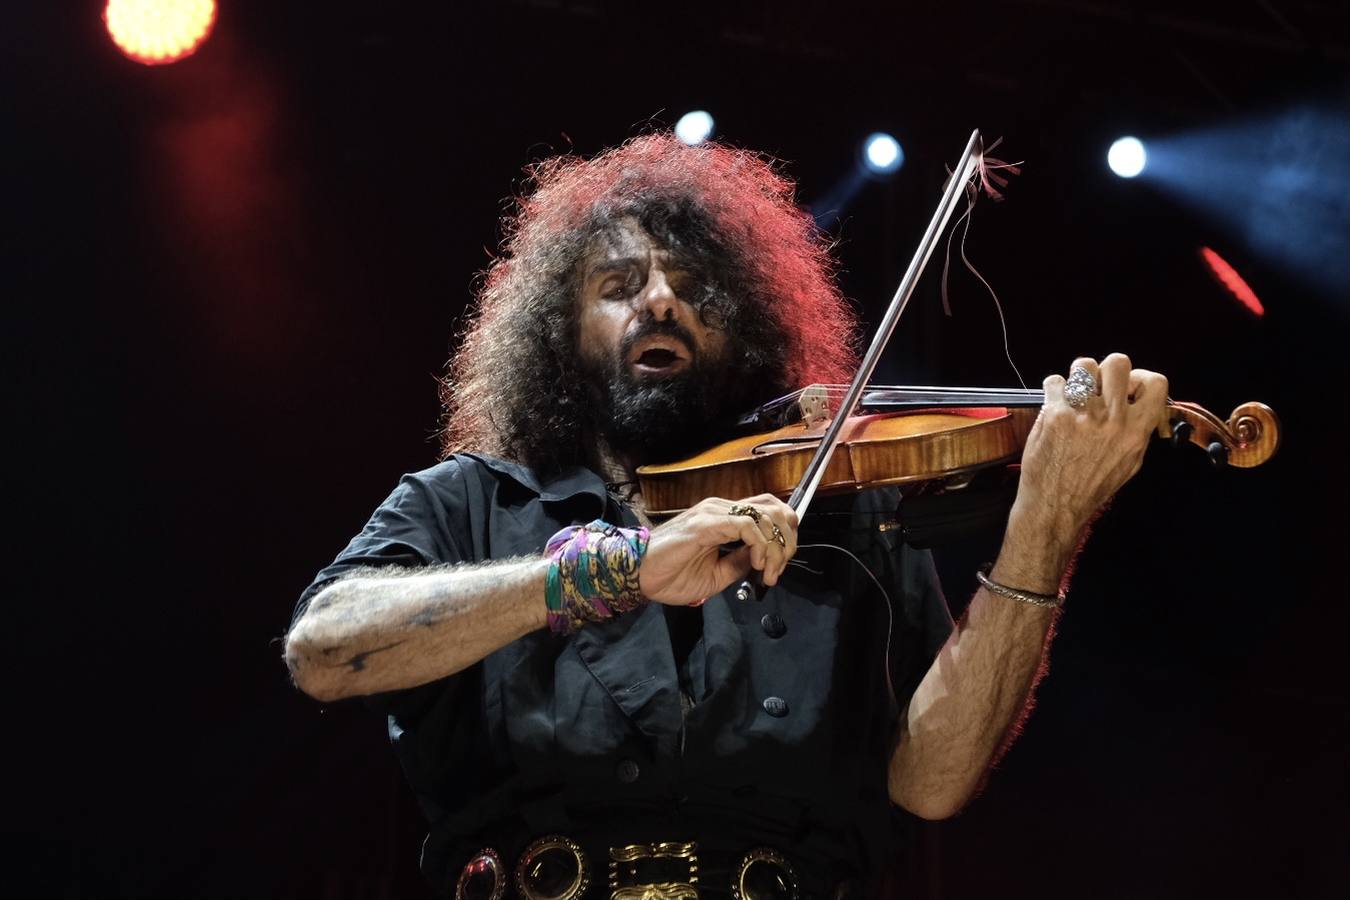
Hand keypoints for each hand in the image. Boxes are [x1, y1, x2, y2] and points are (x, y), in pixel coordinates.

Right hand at [639, 494, 798, 605]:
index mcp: (724, 517)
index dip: (784, 535)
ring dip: (776, 546)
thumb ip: (740, 562)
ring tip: (768, 571)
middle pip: (773, 508)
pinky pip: (746, 525)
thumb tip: (763, 559)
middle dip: (787, 540)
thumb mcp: (717, 574)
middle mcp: (721, 508)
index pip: (768, 510)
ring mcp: (713, 512)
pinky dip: (760, 545)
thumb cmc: (670, 575)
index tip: (779, 566)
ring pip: (764, 515)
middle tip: (779, 569)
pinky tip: (756, 564)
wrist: (638, 575)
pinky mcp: (705, 523)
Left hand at [1014, 353, 1167, 553]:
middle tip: (1097, 386)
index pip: (1156, 383)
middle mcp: (1112, 419)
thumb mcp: (1130, 462)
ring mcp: (1083, 414)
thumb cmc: (1090, 487)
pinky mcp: (1055, 414)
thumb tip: (1142, 404)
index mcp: (1135, 430)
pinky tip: (1054, 404)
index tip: (1128, 386)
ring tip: (1074, 392)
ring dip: (1078, 375)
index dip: (1140, 377)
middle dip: (1105, 370)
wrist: (1056, 505)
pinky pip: (1054, 381)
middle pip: (1117, 362)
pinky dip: (1053, 389)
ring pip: (1084, 365)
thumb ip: (1138, 430)